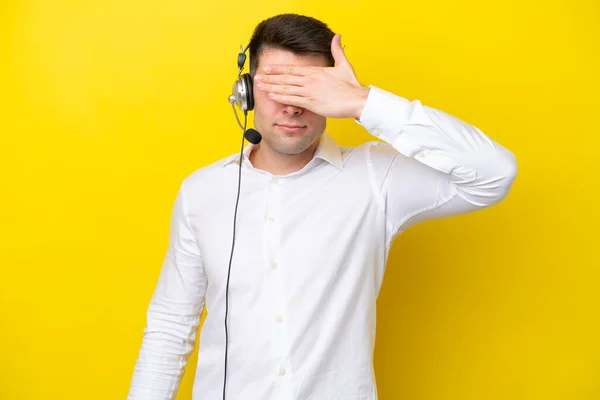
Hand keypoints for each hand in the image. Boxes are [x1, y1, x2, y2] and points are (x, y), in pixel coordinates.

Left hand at [254, 34, 369, 118]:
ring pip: (286, 88)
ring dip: (271, 87)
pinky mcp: (312, 103)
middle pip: (285, 77)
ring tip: (260, 86)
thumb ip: (337, 50)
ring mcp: (310, 92)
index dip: (277, 68)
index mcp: (315, 71)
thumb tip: (337, 36)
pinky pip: (293, 100)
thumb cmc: (351, 86)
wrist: (357, 100)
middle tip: (257, 77)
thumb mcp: (344, 65)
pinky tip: (272, 96)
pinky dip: (281, 97)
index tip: (267, 68)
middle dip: (269, 78)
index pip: (292, 68)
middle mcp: (310, 80)